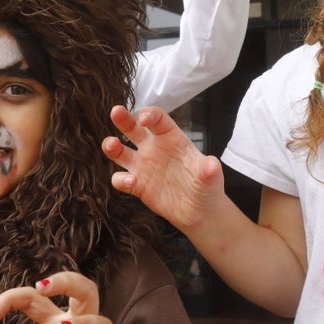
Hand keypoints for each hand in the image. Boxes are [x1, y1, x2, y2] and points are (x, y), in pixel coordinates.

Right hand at [104, 106, 225, 230]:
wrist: (199, 211)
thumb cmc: (206, 186)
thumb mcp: (211, 177)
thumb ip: (209, 170)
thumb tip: (212, 164)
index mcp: (171, 138)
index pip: (158, 119)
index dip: (150, 114)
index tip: (145, 119)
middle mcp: (153, 148)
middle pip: (133, 128)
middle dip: (123, 119)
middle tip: (116, 111)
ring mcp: (143, 166)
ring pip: (120, 151)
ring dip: (111, 146)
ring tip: (111, 145)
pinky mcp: (137, 185)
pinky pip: (121, 179)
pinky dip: (121, 180)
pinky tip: (130, 182)